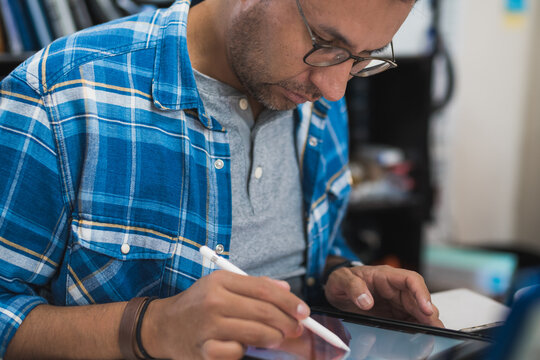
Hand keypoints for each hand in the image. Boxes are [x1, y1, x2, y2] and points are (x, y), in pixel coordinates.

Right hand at [141, 271, 309, 359]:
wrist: (163, 327)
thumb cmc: (199, 304)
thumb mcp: (221, 285)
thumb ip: (254, 285)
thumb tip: (285, 289)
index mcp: (220, 280)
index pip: (264, 289)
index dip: (289, 301)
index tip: (303, 310)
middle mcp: (213, 301)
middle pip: (264, 312)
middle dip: (287, 322)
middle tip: (297, 329)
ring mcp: (208, 327)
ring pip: (256, 334)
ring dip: (273, 338)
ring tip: (276, 338)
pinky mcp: (204, 351)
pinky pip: (238, 353)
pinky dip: (244, 351)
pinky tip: (238, 346)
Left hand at [324, 265, 443, 326]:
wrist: (335, 289)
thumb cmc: (341, 280)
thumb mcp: (340, 279)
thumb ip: (352, 287)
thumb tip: (366, 301)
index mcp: (385, 276)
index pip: (411, 280)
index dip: (422, 293)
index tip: (427, 309)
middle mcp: (395, 288)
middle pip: (418, 299)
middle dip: (429, 314)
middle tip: (434, 330)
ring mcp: (395, 302)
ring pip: (417, 312)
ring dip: (425, 323)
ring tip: (431, 336)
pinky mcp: (393, 315)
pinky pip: (408, 322)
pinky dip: (415, 330)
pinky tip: (419, 339)